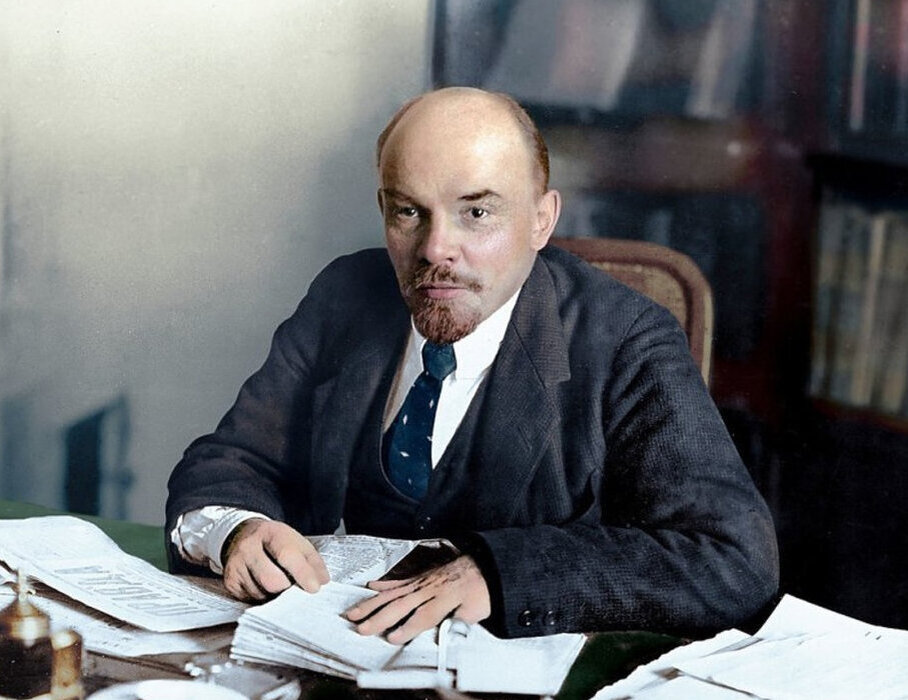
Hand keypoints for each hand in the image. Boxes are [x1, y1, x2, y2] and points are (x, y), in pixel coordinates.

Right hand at [222, 519, 328, 600]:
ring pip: (261, 594)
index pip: (287, 555)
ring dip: (275, 596)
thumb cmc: (275, 542)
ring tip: (278, 584)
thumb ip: (313, 561)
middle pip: (272, 580)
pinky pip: (250, 600)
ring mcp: (236, 565)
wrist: (243, 536)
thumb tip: (322, 582)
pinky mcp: (229, 582)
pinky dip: (262, 598)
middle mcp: (248, 547)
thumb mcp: (296, 542)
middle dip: (287, 589)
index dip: (302, 573)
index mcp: (270, 533)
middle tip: (295, 588)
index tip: (314, 588)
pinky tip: (264, 587)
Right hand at [345, 555, 490, 643]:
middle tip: (361, 629)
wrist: (485, 565)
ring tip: (354, 613)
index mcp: (444, 598)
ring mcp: (422, 582)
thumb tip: (448, 632)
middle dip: (379, 618)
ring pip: (393, 593)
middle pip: (400, 605)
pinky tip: (371, 587)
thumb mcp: (478, 609)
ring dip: (372, 604)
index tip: (392, 638)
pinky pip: (398, 581)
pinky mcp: (420, 577)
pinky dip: (383, 584)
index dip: (407, 628)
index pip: (423, 616)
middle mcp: (429, 589)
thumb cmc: (481, 589)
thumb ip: (460, 621)